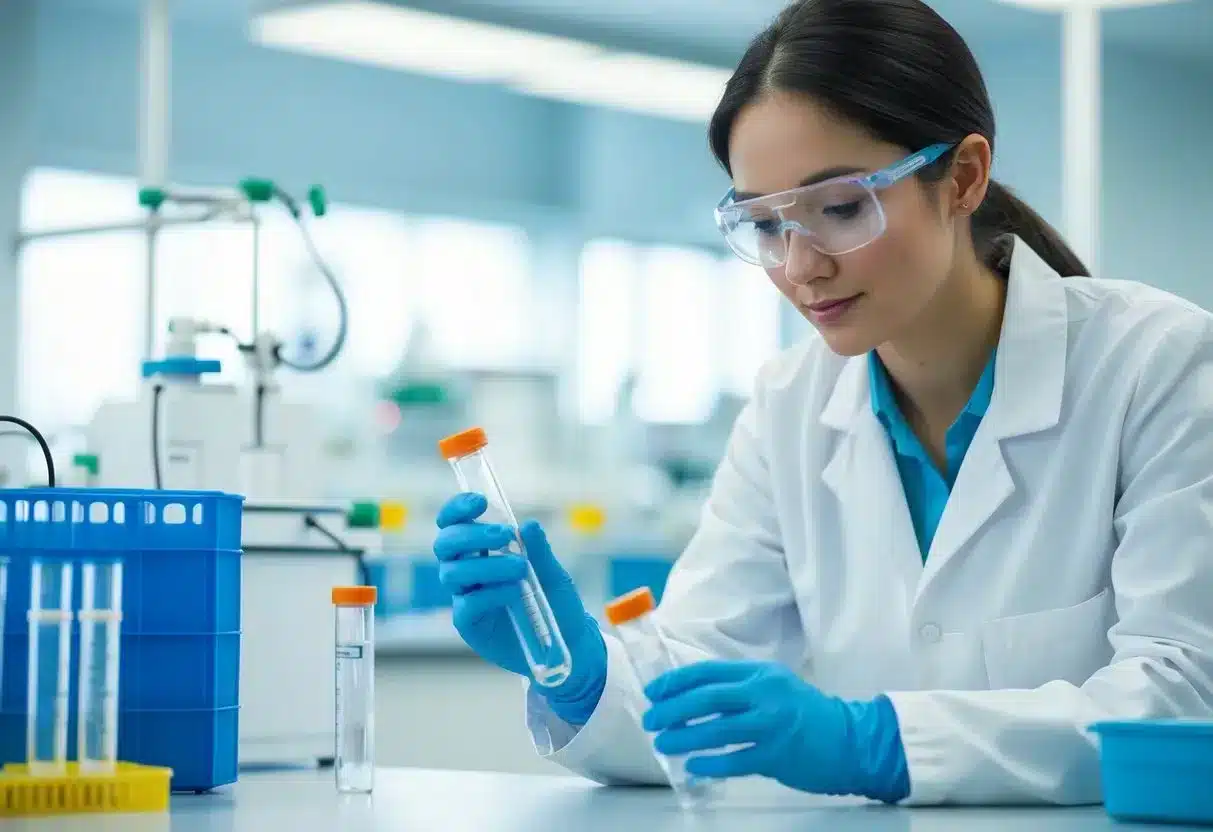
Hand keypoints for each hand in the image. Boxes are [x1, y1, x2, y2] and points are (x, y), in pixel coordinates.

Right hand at [433, 492, 606, 723]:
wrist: (567, 644)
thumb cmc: (556, 602)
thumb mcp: (554, 573)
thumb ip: (540, 551)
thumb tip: (529, 525)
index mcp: (482, 551)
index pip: (455, 524)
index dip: (457, 509)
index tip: (479, 502)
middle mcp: (468, 571)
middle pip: (445, 545)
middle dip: (470, 535)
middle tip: (504, 535)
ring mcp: (466, 597)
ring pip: (452, 573)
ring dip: (485, 565)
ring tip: (520, 568)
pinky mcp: (469, 624)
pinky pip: (467, 604)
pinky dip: (490, 593)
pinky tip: (514, 592)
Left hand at [642, 660, 908, 802]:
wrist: (850, 739)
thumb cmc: (806, 712)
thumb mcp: (775, 686)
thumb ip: (740, 688)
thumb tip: (691, 697)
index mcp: (760, 673)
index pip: (708, 671)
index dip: (676, 682)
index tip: (654, 692)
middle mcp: (765, 694)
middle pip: (707, 698)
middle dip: (672, 709)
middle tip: (650, 720)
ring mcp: (772, 724)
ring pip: (717, 729)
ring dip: (684, 737)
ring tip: (664, 744)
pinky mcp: (777, 755)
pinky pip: (735, 759)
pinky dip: (711, 763)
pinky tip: (694, 766)